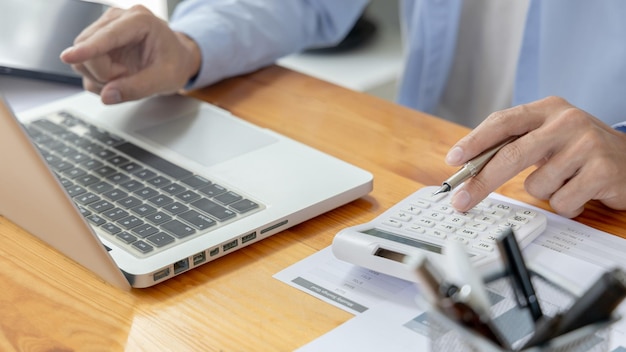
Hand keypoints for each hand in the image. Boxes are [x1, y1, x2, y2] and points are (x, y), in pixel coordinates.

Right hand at [60, 5, 199, 103]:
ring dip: (101, 77)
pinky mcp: (97, 44)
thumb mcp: (165, 79)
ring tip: (127, 76)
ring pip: (82, 59)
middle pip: (87, 48)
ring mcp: (104, 30)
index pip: (107, 36)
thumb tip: (107, 95)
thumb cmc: (175, 63)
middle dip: (104, 73)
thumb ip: (138, 88)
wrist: (177, 58)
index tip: (70, 57)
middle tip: (129, 78)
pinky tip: (119, 76)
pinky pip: (85, 67)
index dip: (88, 49)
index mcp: (139, 20)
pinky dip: (99, 79)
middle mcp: (117, 19)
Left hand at [445, 96, 625, 217]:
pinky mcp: (602, 171)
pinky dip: (566, 205)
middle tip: (460, 200)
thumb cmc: (582, 151)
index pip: (503, 122)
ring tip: (567, 181)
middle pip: (511, 154)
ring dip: (546, 192)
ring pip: (536, 185)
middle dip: (481, 181)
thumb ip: (515, 143)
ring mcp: (586, 144)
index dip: (474, 141)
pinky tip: (582, 192)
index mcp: (548, 109)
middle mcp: (566, 121)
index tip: (453, 158)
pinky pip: (561, 202)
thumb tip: (469, 165)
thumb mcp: (549, 136)